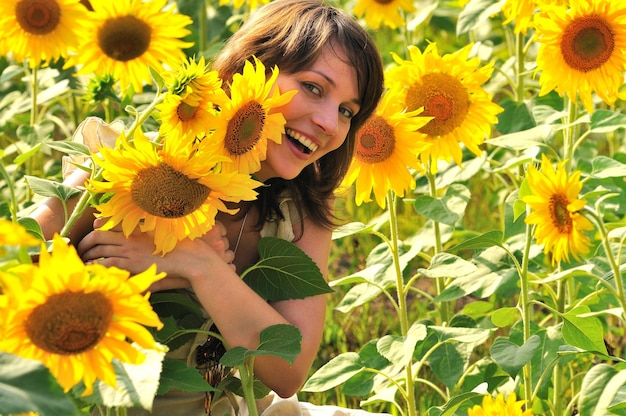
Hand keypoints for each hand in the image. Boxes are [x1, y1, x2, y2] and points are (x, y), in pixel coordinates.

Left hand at [77, 218, 234, 289]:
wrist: (190, 257)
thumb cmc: (179, 247)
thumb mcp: (163, 235)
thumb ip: (147, 232)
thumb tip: (136, 233)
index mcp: (137, 228)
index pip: (109, 223)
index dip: (97, 227)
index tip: (92, 231)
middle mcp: (130, 237)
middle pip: (98, 236)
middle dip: (86, 243)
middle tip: (81, 250)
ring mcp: (129, 250)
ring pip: (98, 250)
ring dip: (87, 256)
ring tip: (84, 262)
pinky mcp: (131, 264)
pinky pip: (105, 263)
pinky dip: (95, 266)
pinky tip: (91, 270)